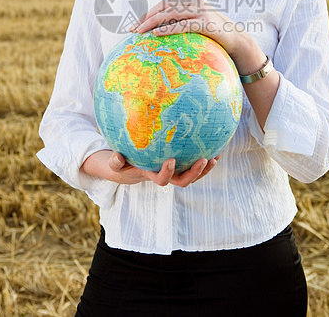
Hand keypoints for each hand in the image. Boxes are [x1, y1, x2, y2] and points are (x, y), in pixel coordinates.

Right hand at [80, 150, 218, 187]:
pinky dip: (203, 158)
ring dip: (204, 169)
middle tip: (203, 160)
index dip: (167, 173)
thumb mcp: (113, 164)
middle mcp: (165, 175)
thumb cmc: (120, 163)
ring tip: (215, 157)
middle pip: (183, 181)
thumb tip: (117, 157)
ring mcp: (173, 171)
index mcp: (151, 175)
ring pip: (191, 175)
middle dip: (194, 173)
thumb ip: (114, 162)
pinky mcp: (179, 164)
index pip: (161, 179)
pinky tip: (213, 145)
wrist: (127, 166)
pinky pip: (192, 163)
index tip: (171, 161)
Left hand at [132, 0, 264, 74]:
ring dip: (152, 23)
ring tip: (140, 32)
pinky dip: (168, 29)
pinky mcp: (206, 23)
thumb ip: (181, 20)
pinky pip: (183, 25)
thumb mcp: (196, 22)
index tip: (136, 24)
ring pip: (170, 13)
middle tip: (133, 29)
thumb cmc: (214, 33)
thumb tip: (158, 29)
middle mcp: (195, 1)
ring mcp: (201, 11)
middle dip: (146, 17)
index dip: (148, 13)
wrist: (238, 39)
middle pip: (164, 6)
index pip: (164, 3)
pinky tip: (156, 35)